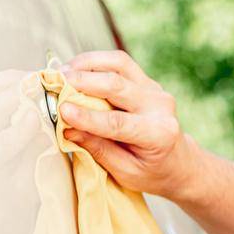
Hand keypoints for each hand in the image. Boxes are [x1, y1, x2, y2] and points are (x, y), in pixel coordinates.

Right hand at [55, 50, 205, 201]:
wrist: (180, 163)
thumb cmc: (151, 172)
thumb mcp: (126, 172)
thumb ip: (98, 149)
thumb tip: (67, 128)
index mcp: (159, 134)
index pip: (118, 123)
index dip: (87, 117)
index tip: (61, 110)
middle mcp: (160, 107)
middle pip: (117, 86)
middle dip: (82, 82)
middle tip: (54, 84)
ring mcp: (155, 90)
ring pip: (119, 65)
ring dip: (87, 64)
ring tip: (61, 72)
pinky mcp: (147, 81)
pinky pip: (120, 63)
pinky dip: (95, 61)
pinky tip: (75, 68)